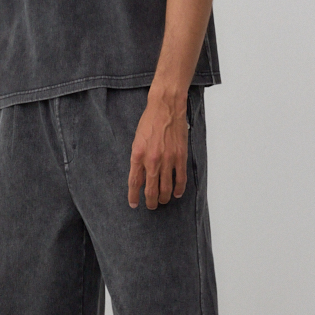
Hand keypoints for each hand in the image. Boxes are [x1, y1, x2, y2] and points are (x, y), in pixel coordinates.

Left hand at [128, 94, 188, 208]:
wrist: (165, 107)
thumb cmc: (150, 121)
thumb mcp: (137, 141)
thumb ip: (138, 159)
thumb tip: (140, 176)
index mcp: (138, 155)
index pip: (134, 182)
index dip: (134, 196)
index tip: (134, 204)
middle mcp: (152, 160)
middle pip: (150, 189)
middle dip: (150, 201)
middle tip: (151, 206)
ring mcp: (167, 159)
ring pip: (166, 188)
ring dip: (164, 198)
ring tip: (162, 202)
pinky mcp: (180, 156)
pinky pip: (180, 178)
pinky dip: (179, 189)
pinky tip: (177, 193)